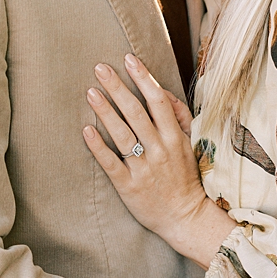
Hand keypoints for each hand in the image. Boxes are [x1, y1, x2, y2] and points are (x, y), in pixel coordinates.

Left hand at [82, 54, 232, 265]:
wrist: (185, 218)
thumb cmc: (184, 177)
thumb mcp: (190, 145)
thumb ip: (179, 117)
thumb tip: (163, 91)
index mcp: (175, 138)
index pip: (159, 102)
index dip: (144, 79)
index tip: (129, 59)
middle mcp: (159, 150)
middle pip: (136, 113)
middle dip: (118, 88)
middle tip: (100, 68)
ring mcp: (143, 169)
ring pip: (123, 135)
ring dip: (105, 112)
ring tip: (90, 92)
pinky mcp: (128, 186)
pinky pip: (111, 163)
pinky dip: (98, 146)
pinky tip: (86, 130)